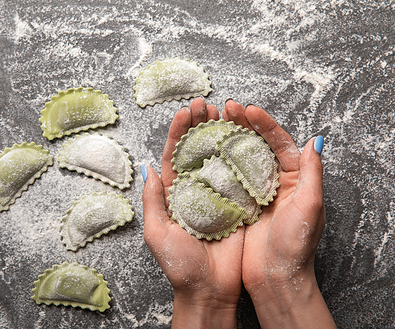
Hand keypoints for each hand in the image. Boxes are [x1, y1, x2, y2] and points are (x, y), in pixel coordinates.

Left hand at [142, 97, 241, 328]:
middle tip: (206, 104)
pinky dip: (242, 156)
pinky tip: (246, 137)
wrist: (209, 290)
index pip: (175, 156)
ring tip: (225, 113)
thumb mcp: (157, 232)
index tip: (184, 111)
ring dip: (222, 135)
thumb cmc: (179, 265)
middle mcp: (196, 191)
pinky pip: (240, 177)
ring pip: (220, 158)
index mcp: (174, 195)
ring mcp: (218, 196)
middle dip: (200, 126)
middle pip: (198, 151)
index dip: (178, 132)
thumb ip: (153, 200)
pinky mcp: (238, 205)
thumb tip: (148, 168)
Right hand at [223, 100, 335, 328]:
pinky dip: (216, 161)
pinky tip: (204, 149)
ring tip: (213, 121)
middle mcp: (274, 182)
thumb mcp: (310, 206)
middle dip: (243, 124)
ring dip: (228, 138)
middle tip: (226, 107)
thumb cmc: (296, 245)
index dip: (264, 124)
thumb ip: (312, 172)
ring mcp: (254, 192)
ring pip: (239, 157)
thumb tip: (315, 140)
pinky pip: (226, 177)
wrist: (276, 278)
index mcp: (294, 179)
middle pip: (257, 145)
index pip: (279, 142)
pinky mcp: (238, 204)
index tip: (249, 109)